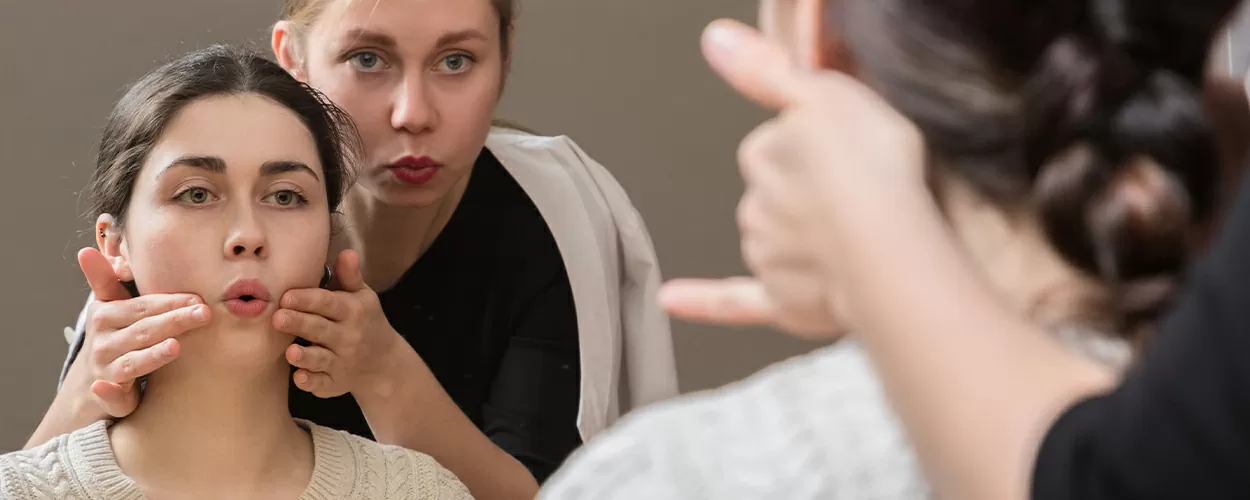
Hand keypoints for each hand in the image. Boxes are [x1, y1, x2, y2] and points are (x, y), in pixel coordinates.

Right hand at [69, 247, 209, 417]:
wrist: (91, 384)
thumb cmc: (113, 337)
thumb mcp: (107, 306)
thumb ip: (106, 279)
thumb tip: (85, 250)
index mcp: (106, 314)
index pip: (143, 306)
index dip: (170, 302)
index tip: (198, 299)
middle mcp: (104, 340)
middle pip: (145, 329)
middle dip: (175, 321)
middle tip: (205, 314)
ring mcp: (105, 368)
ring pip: (133, 361)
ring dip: (152, 355)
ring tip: (175, 347)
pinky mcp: (108, 394)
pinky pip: (109, 393)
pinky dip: (109, 392)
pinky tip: (110, 387)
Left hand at [275, 249, 402, 397]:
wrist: (383, 362)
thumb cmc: (364, 321)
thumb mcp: (362, 297)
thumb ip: (350, 276)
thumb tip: (346, 252)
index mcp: (352, 312)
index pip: (329, 303)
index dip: (308, 299)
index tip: (287, 296)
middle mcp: (348, 337)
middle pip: (320, 329)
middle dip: (300, 323)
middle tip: (277, 318)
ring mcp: (342, 362)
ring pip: (321, 359)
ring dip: (306, 356)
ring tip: (290, 352)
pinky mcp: (334, 383)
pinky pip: (322, 384)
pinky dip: (312, 382)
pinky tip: (300, 377)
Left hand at [660, 19, 926, 337]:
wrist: (890, 252)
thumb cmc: (871, 172)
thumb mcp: (823, 92)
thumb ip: (765, 68)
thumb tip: (715, 41)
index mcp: (765, 154)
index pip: (774, 144)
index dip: (812, 145)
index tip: (843, 150)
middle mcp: (757, 207)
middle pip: (774, 195)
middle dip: (809, 194)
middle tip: (859, 195)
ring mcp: (767, 256)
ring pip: (771, 242)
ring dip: (800, 241)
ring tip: (855, 237)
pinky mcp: (782, 301)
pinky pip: (733, 302)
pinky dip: (701, 301)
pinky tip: (672, 299)